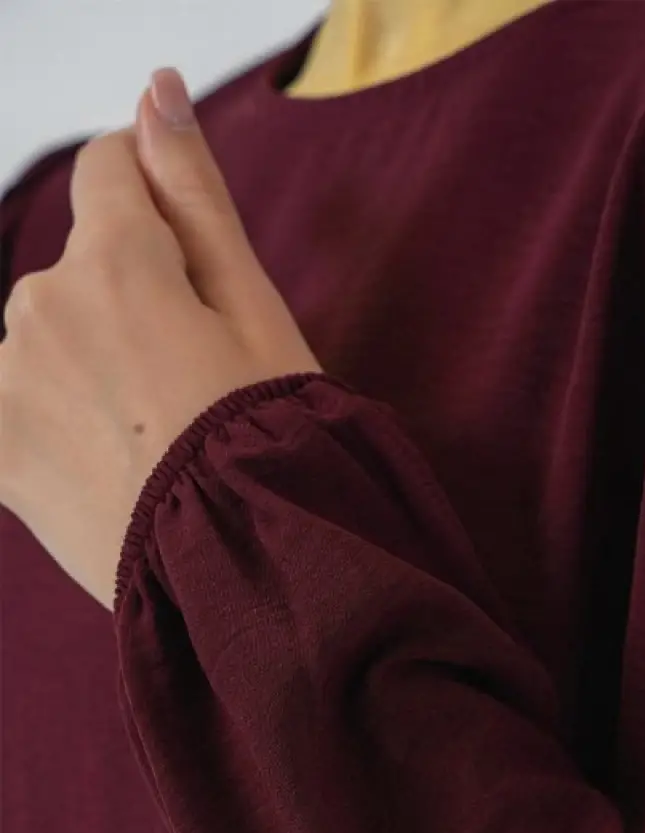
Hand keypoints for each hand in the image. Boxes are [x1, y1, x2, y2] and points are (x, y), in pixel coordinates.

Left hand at [0, 68, 321, 611]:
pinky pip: (18, 401)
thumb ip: (194, 193)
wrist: (238, 577)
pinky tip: (111, 466)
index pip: (108, 169)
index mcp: (115, 262)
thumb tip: (153, 90)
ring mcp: (7, 383)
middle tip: (191, 391)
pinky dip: (56, 421)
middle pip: (76, 269)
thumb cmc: (266, 446)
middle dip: (124, 305)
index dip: (155, 209)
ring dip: (87, 368)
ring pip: (45, 338)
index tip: (192, 277)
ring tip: (153, 442)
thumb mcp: (256, 312)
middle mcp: (40, 308)